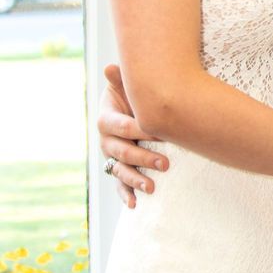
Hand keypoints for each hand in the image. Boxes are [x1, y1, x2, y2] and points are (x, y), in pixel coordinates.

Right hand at [98, 64, 167, 207]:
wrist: (133, 110)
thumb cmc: (132, 97)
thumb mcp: (127, 88)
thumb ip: (120, 80)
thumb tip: (110, 67)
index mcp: (106, 121)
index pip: (123, 127)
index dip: (139, 130)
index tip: (159, 133)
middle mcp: (106, 141)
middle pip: (123, 152)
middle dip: (144, 158)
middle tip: (165, 163)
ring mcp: (112, 158)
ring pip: (121, 171)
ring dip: (135, 180)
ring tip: (152, 186)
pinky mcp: (119, 169)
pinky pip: (119, 185)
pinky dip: (125, 195)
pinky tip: (133, 205)